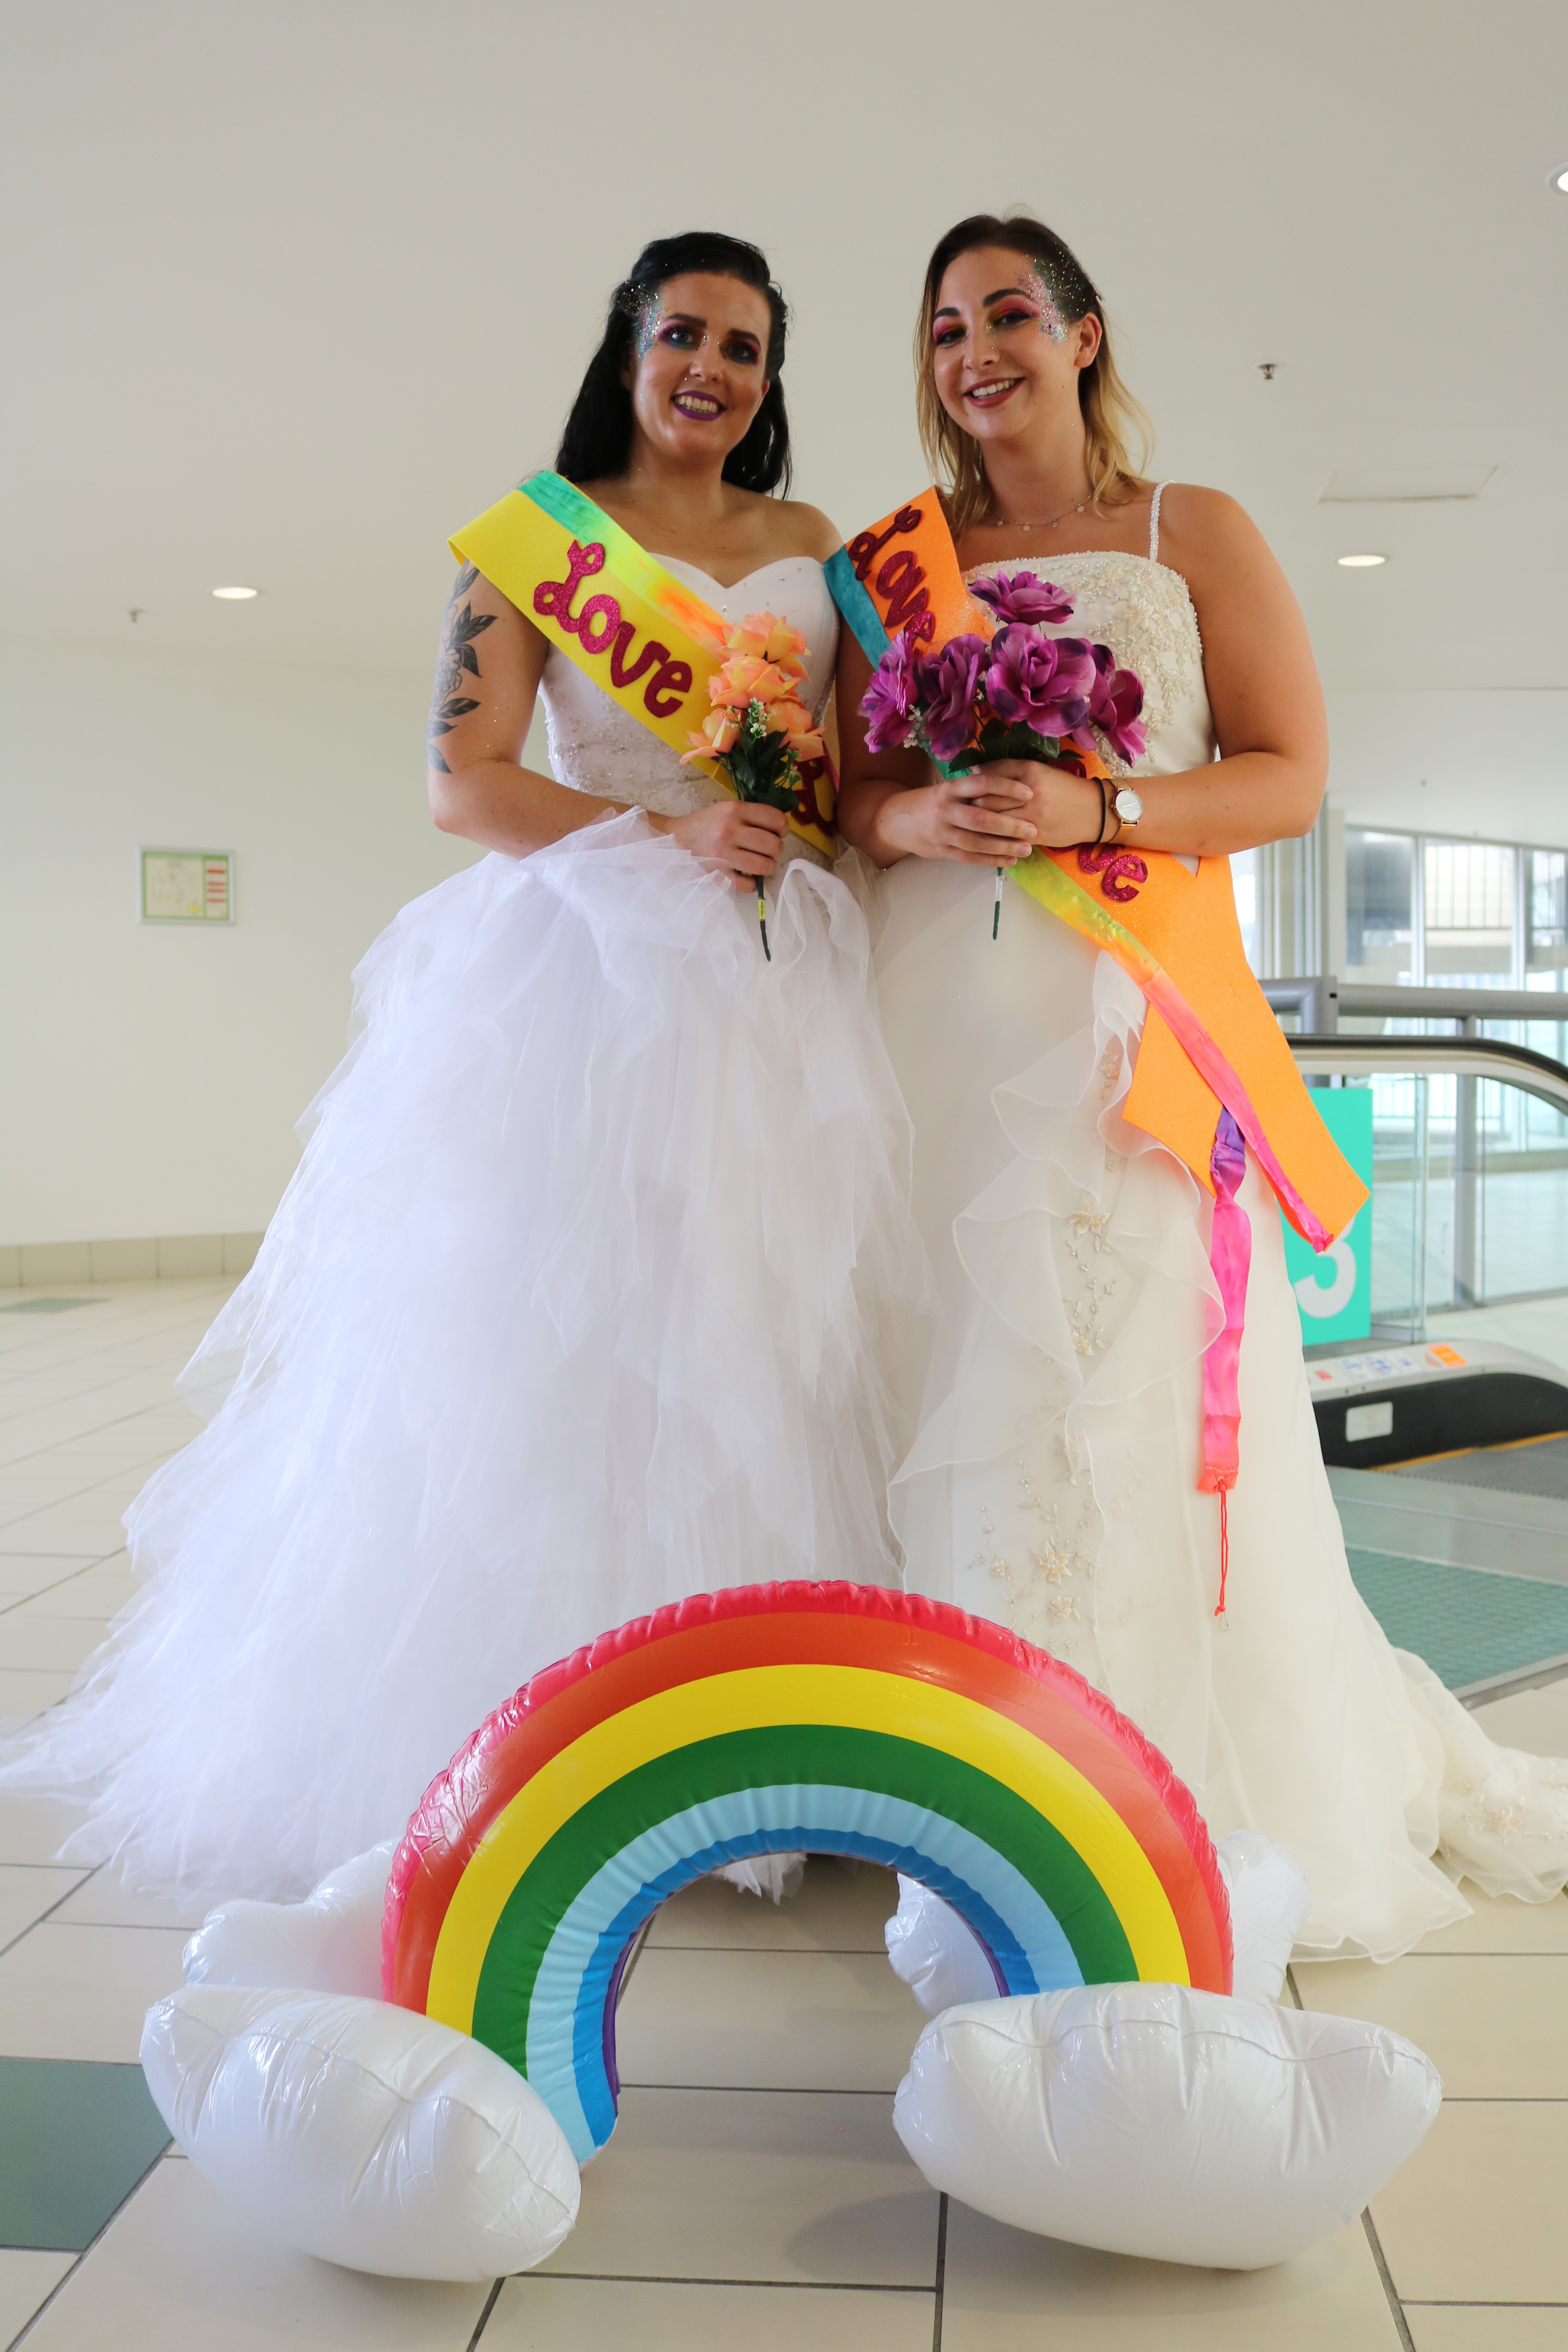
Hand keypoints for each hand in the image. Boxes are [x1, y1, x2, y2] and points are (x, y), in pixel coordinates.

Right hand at [662, 799, 788, 887]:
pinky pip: (748, 885)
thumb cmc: (705, 824)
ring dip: (768, 867)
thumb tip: (779, 830)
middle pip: (773, 845)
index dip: (783, 829)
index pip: (775, 819)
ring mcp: (724, 854)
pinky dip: (753, 885)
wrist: (675, 839)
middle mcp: (730, 831)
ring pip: (764, 866)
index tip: (779, 834)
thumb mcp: (726, 809)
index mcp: (735, 810)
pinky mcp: (717, 874)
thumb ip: (751, 815)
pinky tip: (749, 878)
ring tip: (761, 865)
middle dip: (776, 851)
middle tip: (768, 851)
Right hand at [882, 767, 1038, 867]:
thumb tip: (1011, 784)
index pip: (981, 784)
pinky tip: (1010, 860)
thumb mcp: (947, 789)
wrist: (895, 821)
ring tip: (1027, 848)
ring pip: (977, 842)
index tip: (1029, 793)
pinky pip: (970, 858)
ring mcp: (943, 833)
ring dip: (1004, 846)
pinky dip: (992, 860)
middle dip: (1010, 825)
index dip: (1006, 787)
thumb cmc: (931, 802)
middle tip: (1033, 829)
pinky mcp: (942, 851)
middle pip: (982, 818)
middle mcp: (945, 810)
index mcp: (949, 789)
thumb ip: (972, 789)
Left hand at [971, 761, 1103, 848]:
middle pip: (986, 800)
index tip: (963, 788)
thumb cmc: (1064, 788)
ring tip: (970, 824)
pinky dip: (992, 838)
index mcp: (1029, 771)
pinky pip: (1005, 838)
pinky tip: (985, 837)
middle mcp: (1029, 792)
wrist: (1094, 810)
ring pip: (993, 821)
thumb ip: (1009, 769)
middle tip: (962, 809)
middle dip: (970, 806)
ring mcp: (1031, 815)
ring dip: (978, 825)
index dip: (972, 784)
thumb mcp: (1039, 770)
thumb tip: (975, 771)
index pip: (990, 776)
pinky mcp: (1035, 835)